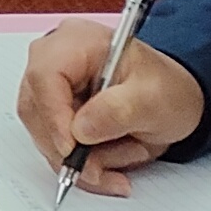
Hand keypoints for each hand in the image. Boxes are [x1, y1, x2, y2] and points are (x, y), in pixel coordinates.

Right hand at [17, 21, 206, 193]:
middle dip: (72, 149)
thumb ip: (118, 111)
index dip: (53, 116)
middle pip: (37, 110)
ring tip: (124, 155)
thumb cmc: (165, 88)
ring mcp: (50, 86)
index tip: (73, 149)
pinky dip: (81, 164)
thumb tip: (80, 130)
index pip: (44, 77)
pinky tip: (109, 166)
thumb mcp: (154, 99)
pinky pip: (53, 145)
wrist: (172, 100)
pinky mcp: (53, 110)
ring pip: (43, 134)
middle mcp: (55, 60)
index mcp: (77, 41)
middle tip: (104, 168)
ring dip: (83, 159)